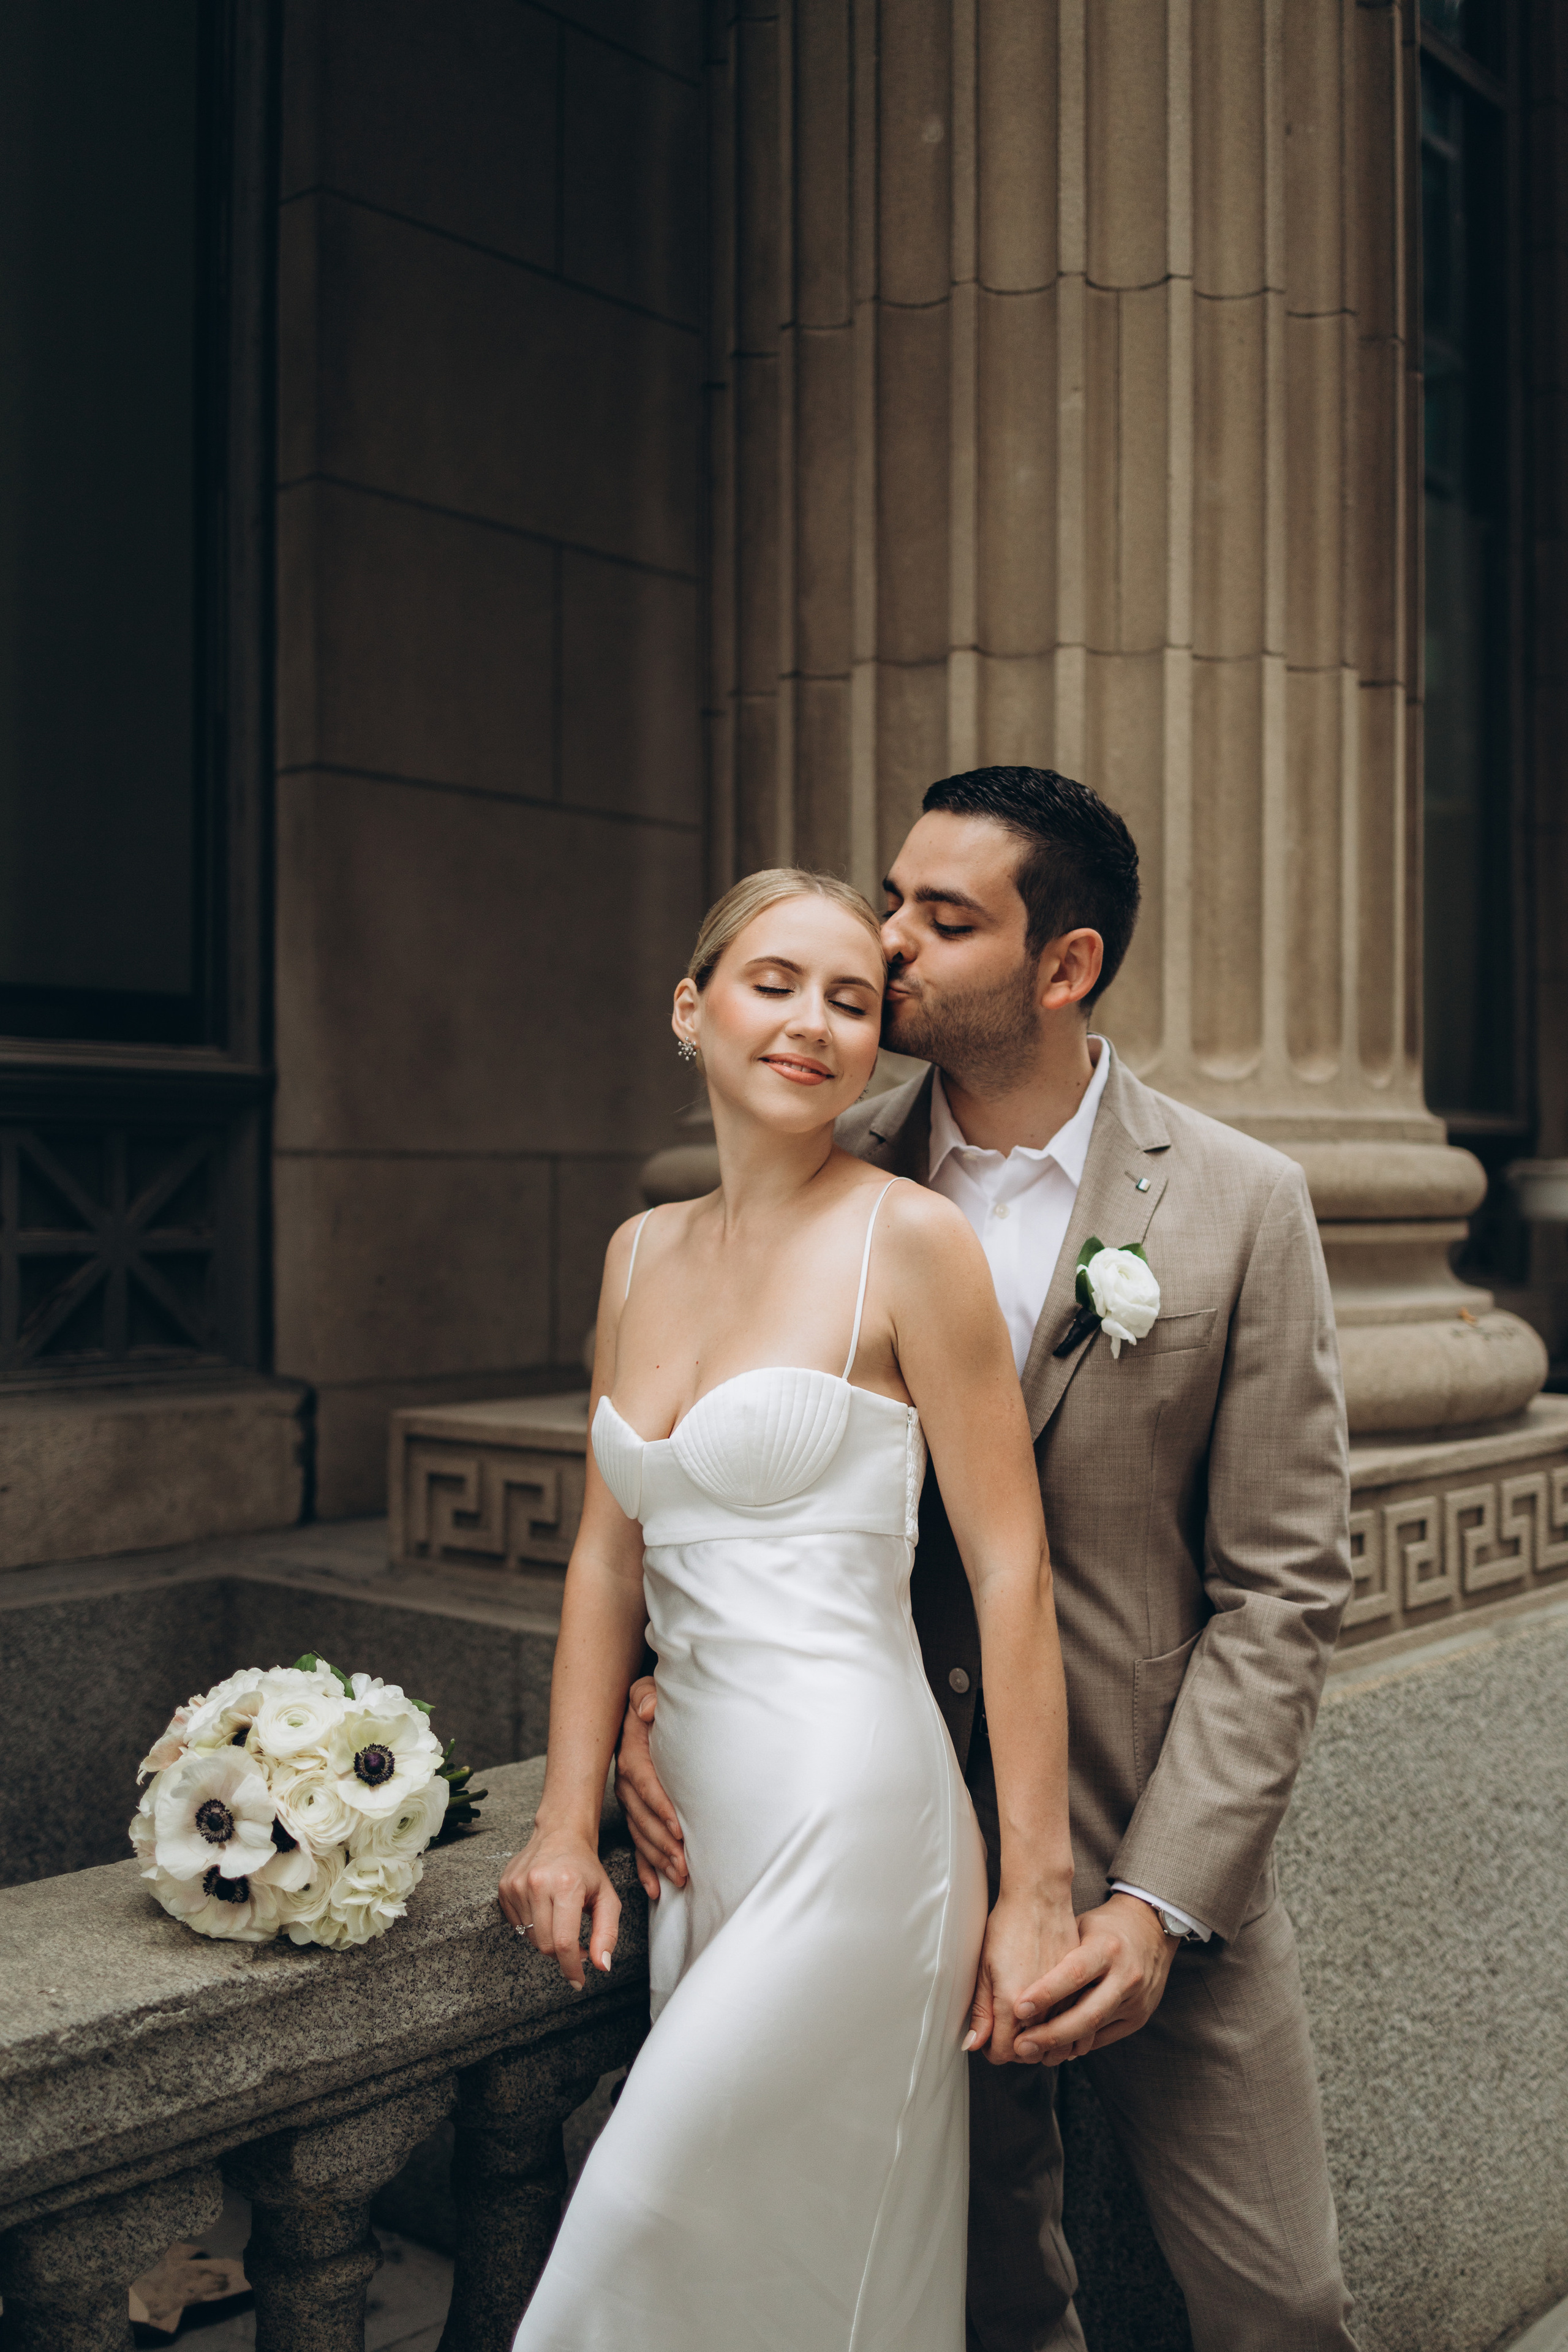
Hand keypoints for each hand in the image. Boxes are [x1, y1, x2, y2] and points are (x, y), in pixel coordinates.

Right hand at [498, 1822, 620, 1989]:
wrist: (561, 1834)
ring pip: (531, 1938)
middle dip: (562, 1954)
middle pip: (546, 1945)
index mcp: (566, 1885)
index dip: (571, 1968)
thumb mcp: (607, 1897)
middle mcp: (538, 1883)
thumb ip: (607, 1933)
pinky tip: (544, 1909)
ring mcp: (517, 1884)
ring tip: (560, 1920)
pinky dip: (532, 1926)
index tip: (578, 1981)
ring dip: (548, 1939)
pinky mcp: (504, 1887)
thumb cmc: (586, 1868)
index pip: (564, 1942)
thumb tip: (602, 1966)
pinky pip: (517, 1925)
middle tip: (575, 1944)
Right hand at [613, 1677, 686, 1899]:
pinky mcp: (636, 1813)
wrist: (641, 1711)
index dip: (661, 1806)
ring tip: (680, 1878)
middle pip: (643, 1818)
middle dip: (663, 1843)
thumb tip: (648, 1709)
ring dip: (659, 1859)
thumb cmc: (651, 1703)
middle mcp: (627, 1783)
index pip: (645, 1783)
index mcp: (631, 1755)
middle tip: (684, 1864)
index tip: (679, 1827)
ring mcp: (630, 1801)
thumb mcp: (647, 1691)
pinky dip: (645, 1869)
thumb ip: (647, 1696)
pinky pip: (637, 1844)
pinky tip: (655, 1890)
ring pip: (641, 1835)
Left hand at [963, 1887, 1079, 2065]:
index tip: (992, 2040)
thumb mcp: (984, 1967)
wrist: (1039, 1897)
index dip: (995, 2051)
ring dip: (1044, 2043)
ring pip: (1059, 2043)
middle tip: (1008, 2033)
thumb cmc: (1007, 1926)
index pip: (1005, 2052)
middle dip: (1018, 2049)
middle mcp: (1042, 2006)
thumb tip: (974, 2044)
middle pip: (1031, 2052)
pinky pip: (1077, 2024)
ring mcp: (1066, 1997)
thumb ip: (981, 2010)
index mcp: (1012, 2002)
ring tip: (1031, 2028)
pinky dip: (1066, 2028)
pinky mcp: (1082, 1987)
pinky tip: (1054, 2018)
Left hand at [1011, 1893, 1178, 2064]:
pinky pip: (1104, 2037)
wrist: (1150, 1931)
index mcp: (1107, 1948)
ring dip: (1061, 2046)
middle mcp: (1126, 1976)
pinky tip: (1056, 2049)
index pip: (1074, 1974)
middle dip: (1051, 2034)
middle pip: (1087, 2014)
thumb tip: (1016, 1982)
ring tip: (1032, 2053)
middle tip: (1020, 2046)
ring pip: (1094, 2031)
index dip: (1046, 1993)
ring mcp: (1136, 2000)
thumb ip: (1055, 1953)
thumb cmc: (1101, 1928)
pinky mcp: (1139, 2017)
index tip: (1018, 2008)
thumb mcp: (1078, 1927)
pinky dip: (1079, 2044)